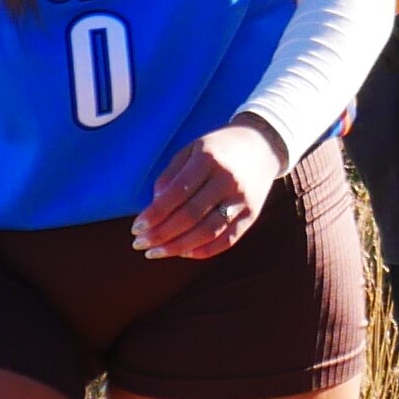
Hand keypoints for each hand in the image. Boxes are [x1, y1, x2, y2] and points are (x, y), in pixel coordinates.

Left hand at [135, 120, 284, 260]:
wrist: (262, 145)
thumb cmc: (218, 148)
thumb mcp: (191, 150)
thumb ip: (169, 176)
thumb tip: (152, 208)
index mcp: (208, 159)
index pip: (176, 194)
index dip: (154, 214)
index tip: (136, 228)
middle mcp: (227, 180)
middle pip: (190, 216)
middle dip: (161, 234)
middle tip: (140, 244)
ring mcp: (242, 200)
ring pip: (207, 232)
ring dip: (178, 247)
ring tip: (156, 253)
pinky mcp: (252, 215)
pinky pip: (227, 240)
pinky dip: (204, 251)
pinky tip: (184, 253)